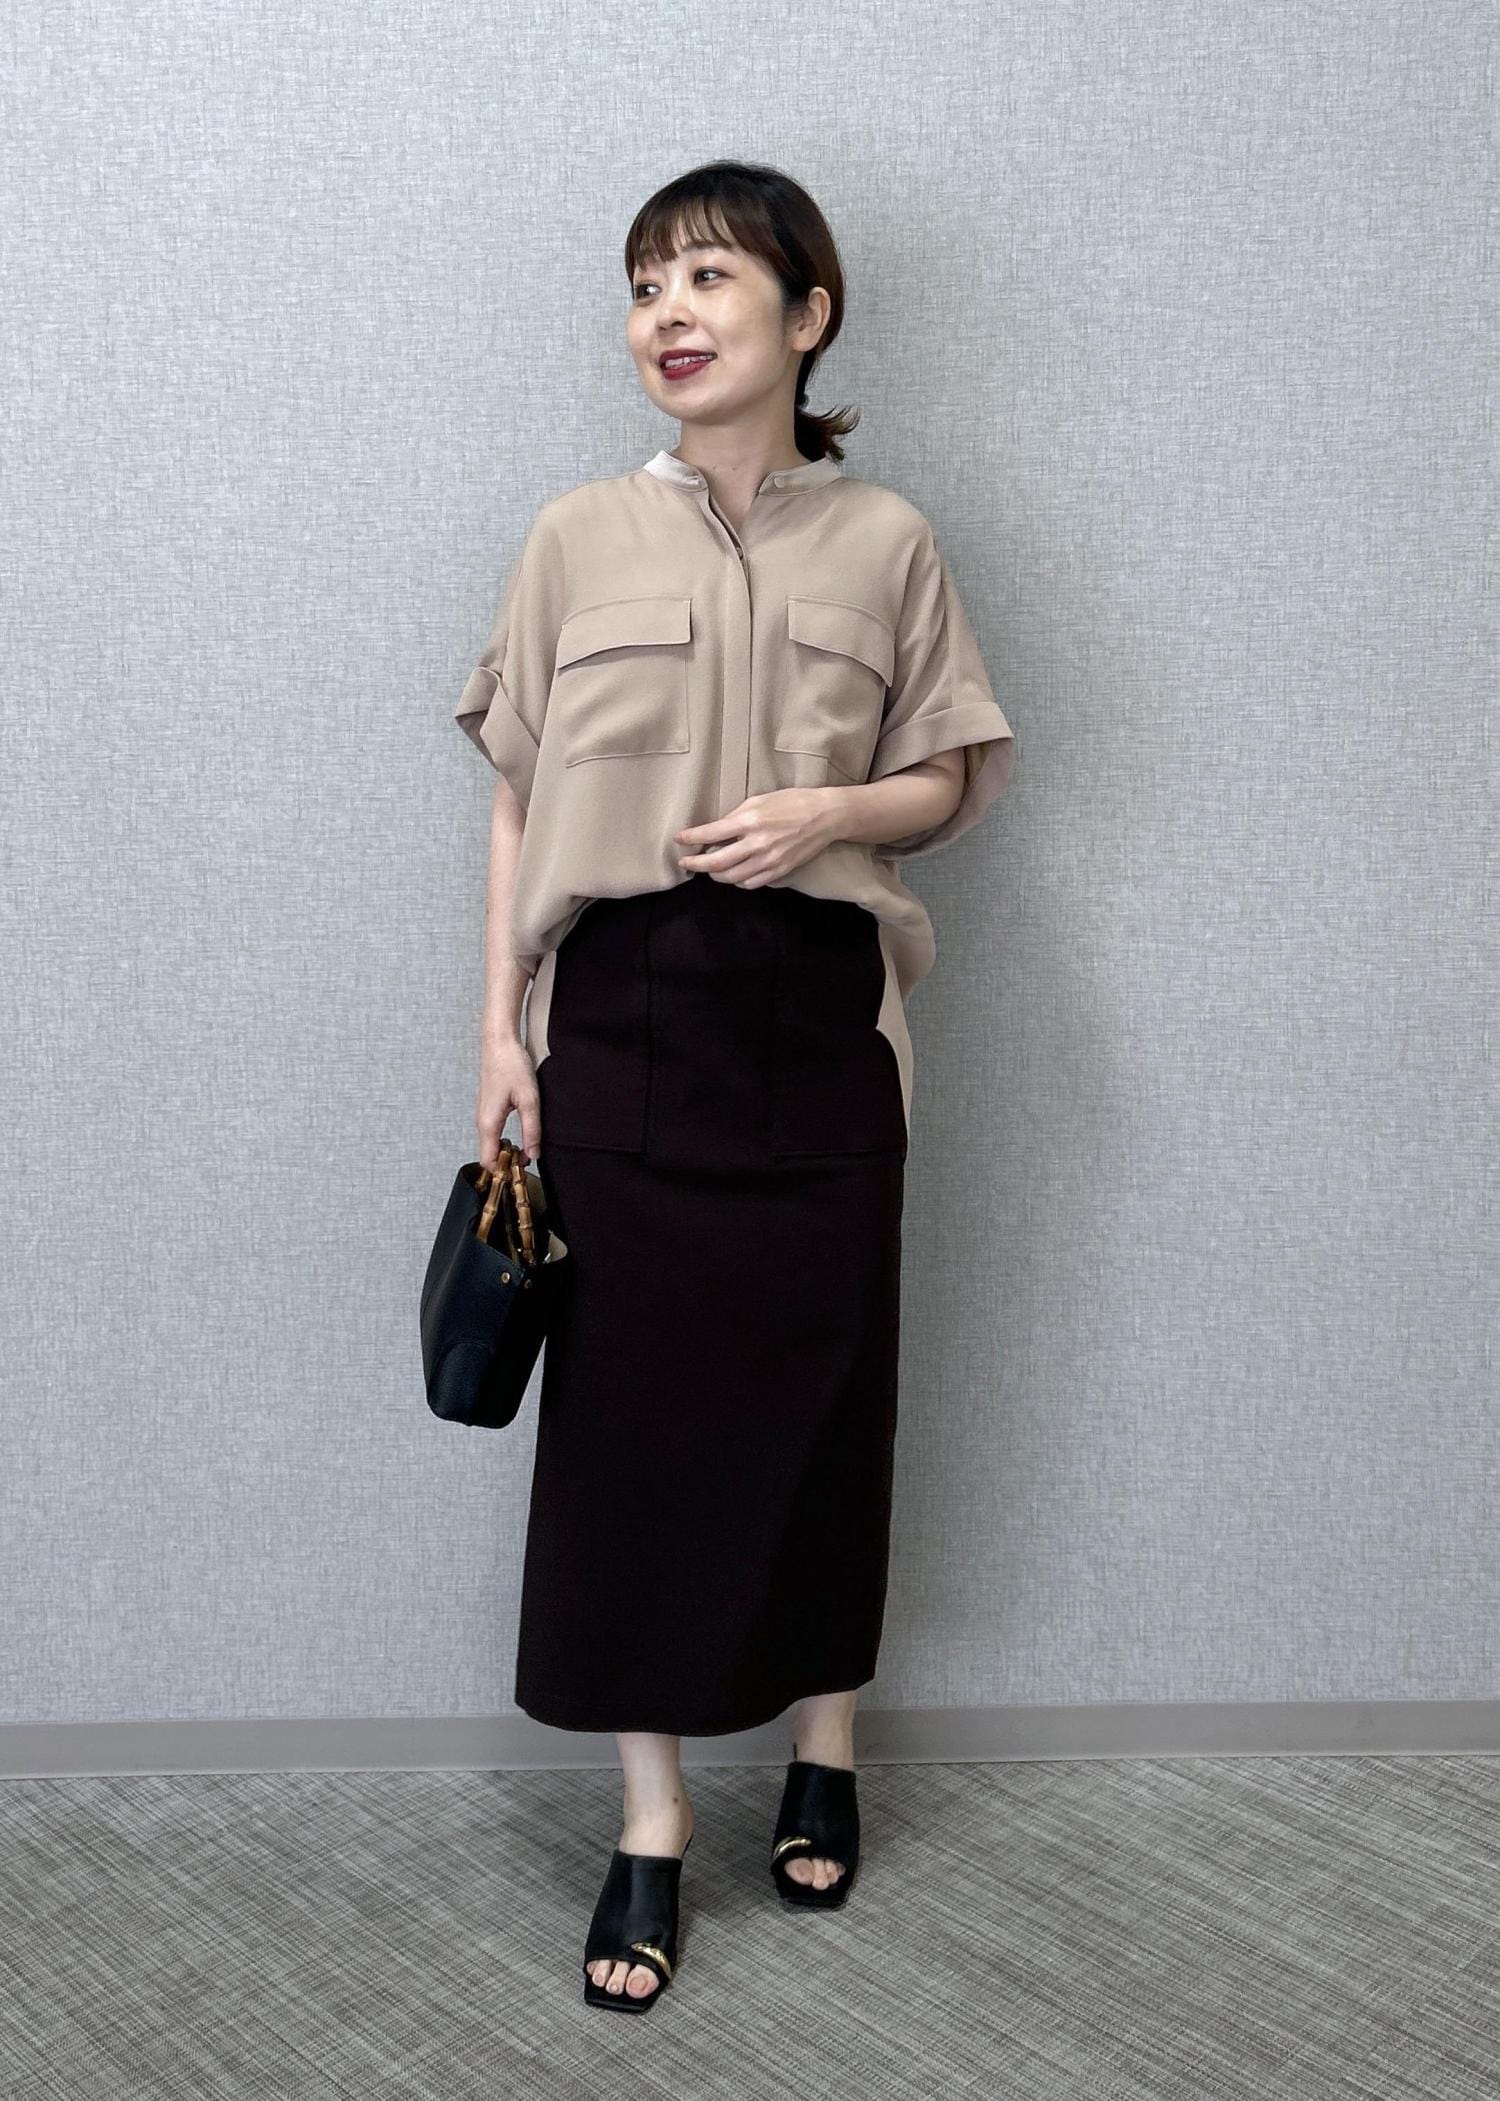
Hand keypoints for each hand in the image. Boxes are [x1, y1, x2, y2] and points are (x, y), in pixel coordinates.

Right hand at [477, 1033, 539, 1166]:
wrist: (499, 1042)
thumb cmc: (511, 1065)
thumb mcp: (529, 1099)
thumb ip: (531, 1129)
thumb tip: (533, 1154)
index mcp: (488, 1123)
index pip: (488, 1162)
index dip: (503, 1172)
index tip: (521, 1175)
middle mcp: (481, 1122)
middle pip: (489, 1156)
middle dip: (506, 1165)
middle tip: (528, 1164)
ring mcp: (483, 1115)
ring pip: (491, 1145)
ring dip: (506, 1153)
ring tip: (527, 1153)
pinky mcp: (488, 1109)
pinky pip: (493, 1135)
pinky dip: (504, 1142)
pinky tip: (521, 1138)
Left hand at [674, 787, 843, 887]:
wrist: (825, 816)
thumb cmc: (792, 802)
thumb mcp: (760, 800)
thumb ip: (736, 816)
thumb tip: (715, 830)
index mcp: (750, 821)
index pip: (711, 834)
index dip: (691, 838)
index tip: (679, 839)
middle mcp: (757, 843)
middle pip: (716, 863)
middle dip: (696, 864)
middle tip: (686, 862)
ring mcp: (769, 860)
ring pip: (731, 878)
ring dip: (715, 875)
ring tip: (709, 869)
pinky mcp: (779, 871)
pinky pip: (750, 883)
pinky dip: (737, 881)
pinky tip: (733, 874)